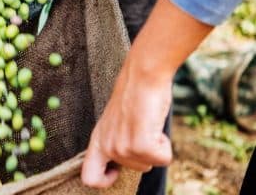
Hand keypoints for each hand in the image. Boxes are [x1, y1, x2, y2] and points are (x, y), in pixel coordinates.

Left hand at [81, 56, 172, 187]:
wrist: (142, 76)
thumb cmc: (135, 96)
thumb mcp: (117, 123)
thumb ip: (116, 142)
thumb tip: (125, 160)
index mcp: (98, 140)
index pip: (89, 177)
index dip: (105, 180)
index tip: (117, 171)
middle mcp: (107, 146)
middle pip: (135, 170)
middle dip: (145, 153)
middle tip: (142, 128)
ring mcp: (122, 147)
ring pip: (149, 164)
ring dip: (156, 146)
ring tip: (147, 123)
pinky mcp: (140, 145)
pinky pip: (162, 159)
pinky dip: (165, 145)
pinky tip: (154, 125)